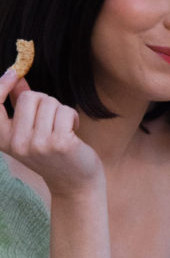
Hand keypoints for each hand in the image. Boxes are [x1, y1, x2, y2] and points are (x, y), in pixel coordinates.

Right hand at [0, 68, 100, 195]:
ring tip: (62, 128)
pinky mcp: (59, 143)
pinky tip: (73, 131)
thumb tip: (17, 78)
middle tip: (52, 119)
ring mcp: (37, 144)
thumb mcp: (30, 132)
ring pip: (48, 102)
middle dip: (45, 101)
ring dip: (60, 110)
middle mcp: (16, 143)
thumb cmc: (53, 154)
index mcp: (3, 140)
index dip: (1, 85)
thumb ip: (20, 106)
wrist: (75, 184)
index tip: (14, 73)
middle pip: (29, 96)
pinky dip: (72, 116)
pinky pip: (65, 111)